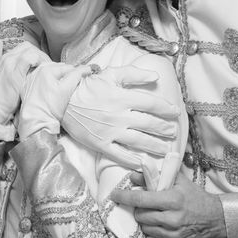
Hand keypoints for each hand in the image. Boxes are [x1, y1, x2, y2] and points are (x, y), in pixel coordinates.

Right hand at [0, 41, 45, 140]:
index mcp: (2, 59)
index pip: (22, 47)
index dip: (34, 54)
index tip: (41, 65)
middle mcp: (6, 58)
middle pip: (28, 47)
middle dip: (40, 55)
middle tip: (48, 67)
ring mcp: (9, 64)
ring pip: (31, 50)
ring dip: (42, 58)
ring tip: (48, 70)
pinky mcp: (15, 72)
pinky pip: (32, 58)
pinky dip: (40, 62)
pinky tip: (45, 72)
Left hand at [18, 62, 93, 138]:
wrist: (36, 122)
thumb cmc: (51, 108)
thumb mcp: (67, 90)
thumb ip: (77, 75)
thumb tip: (88, 68)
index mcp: (47, 69)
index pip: (69, 68)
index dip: (78, 75)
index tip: (80, 84)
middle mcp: (37, 71)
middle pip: (60, 69)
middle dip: (67, 76)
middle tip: (70, 88)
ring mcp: (32, 78)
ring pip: (51, 73)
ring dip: (58, 78)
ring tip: (61, 90)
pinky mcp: (28, 86)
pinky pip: (42, 79)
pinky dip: (49, 82)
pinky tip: (51, 91)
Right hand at [63, 65, 178, 167]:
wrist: (62, 102)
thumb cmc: (88, 86)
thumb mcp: (110, 74)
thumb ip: (134, 74)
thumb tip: (156, 77)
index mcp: (122, 97)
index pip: (151, 104)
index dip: (166, 109)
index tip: (175, 113)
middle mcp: (118, 116)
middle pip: (148, 124)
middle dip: (164, 129)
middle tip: (173, 132)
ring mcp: (109, 132)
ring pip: (138, 141)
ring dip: (155, 145)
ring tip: (165, 149)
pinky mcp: (100, 144)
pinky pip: (119, 155)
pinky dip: (133, 160)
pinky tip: (143, 162)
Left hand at [112, 174, 225, 237]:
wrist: (216, 219)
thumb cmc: (196, 198)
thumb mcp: (179, 183)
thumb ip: (157, 178)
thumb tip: (134, 176)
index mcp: (173, 200)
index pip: (142, 199)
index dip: (125, 196)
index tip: (114, 195)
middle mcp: (173, 219)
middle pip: (141, 216)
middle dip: (138, 211)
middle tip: (144, 207)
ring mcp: (174, 235)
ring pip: (145, 230)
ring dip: (145, 223)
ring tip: (154, 217)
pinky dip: (152, 235)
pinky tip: (159, 229)